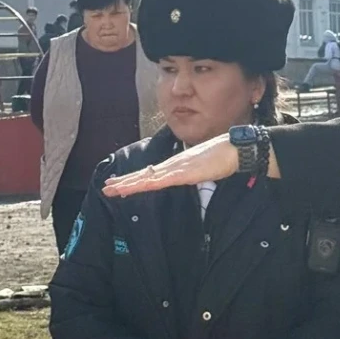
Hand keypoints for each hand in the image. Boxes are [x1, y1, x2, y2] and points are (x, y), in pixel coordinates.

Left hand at [103, 135, 239, 197]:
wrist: (234, 149)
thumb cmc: (219, 157)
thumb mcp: (199, 169)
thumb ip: (188, 173)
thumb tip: (181, 177)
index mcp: (174, 166)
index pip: (149, 174)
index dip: (132, 180)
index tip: (117, 185)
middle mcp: (172, 165)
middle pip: (144, 175)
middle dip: (125, 182)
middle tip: (106, 188)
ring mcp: (178, 168)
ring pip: (150, 178)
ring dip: (131, 184)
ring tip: (115, 189)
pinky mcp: (187, 172)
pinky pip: (166, 179)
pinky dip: (153, 182)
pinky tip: (142, 186)